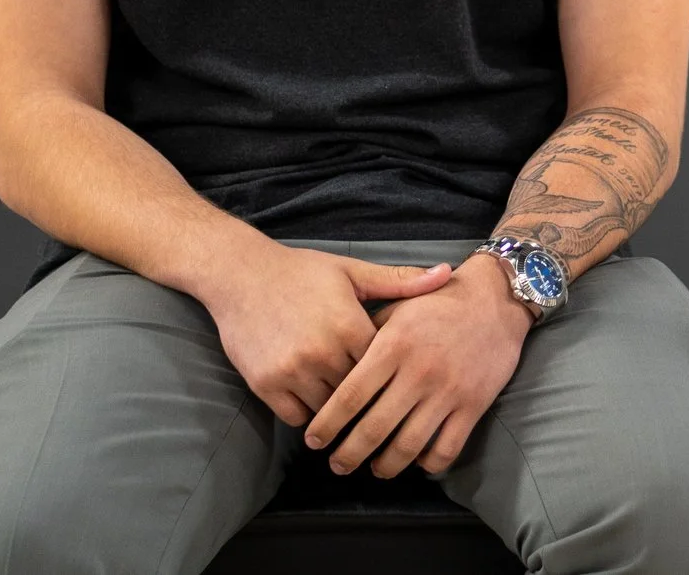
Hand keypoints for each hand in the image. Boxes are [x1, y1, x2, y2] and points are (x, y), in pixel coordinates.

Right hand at [198, 242, 454, 427]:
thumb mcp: (353, 272)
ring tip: (352, 412)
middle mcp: (321, 353)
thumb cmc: (302, 272)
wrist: (241, 275)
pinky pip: (296, 417)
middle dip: (369, 400)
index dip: (392, 374)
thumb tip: (447, 273)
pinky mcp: (265, 385)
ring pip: (328, 411)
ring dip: (339, 412)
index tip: (401, 380)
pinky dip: (307, 414)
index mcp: (349, 325)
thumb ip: (400, 281)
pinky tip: (316, 404)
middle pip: (359, 395)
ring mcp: (291, 372)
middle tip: (382, 408)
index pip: (384, 368)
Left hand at [308, 254, 532, 477]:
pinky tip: (417, 462)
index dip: (327, 424)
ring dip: (386, 466)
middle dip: (348, 454)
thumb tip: (336, 367)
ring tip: (375, 469)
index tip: (313, 439)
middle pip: (374, 429)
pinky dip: (428, 464)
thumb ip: (367, 337)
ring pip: (408, 446)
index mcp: (394, 346)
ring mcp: (448, 391)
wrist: (495, 299)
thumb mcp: (398, 307)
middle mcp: (418, 372)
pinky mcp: (474, 404)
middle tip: (337, 465)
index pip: (349, 396)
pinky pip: (447, 448)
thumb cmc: (440, 303)